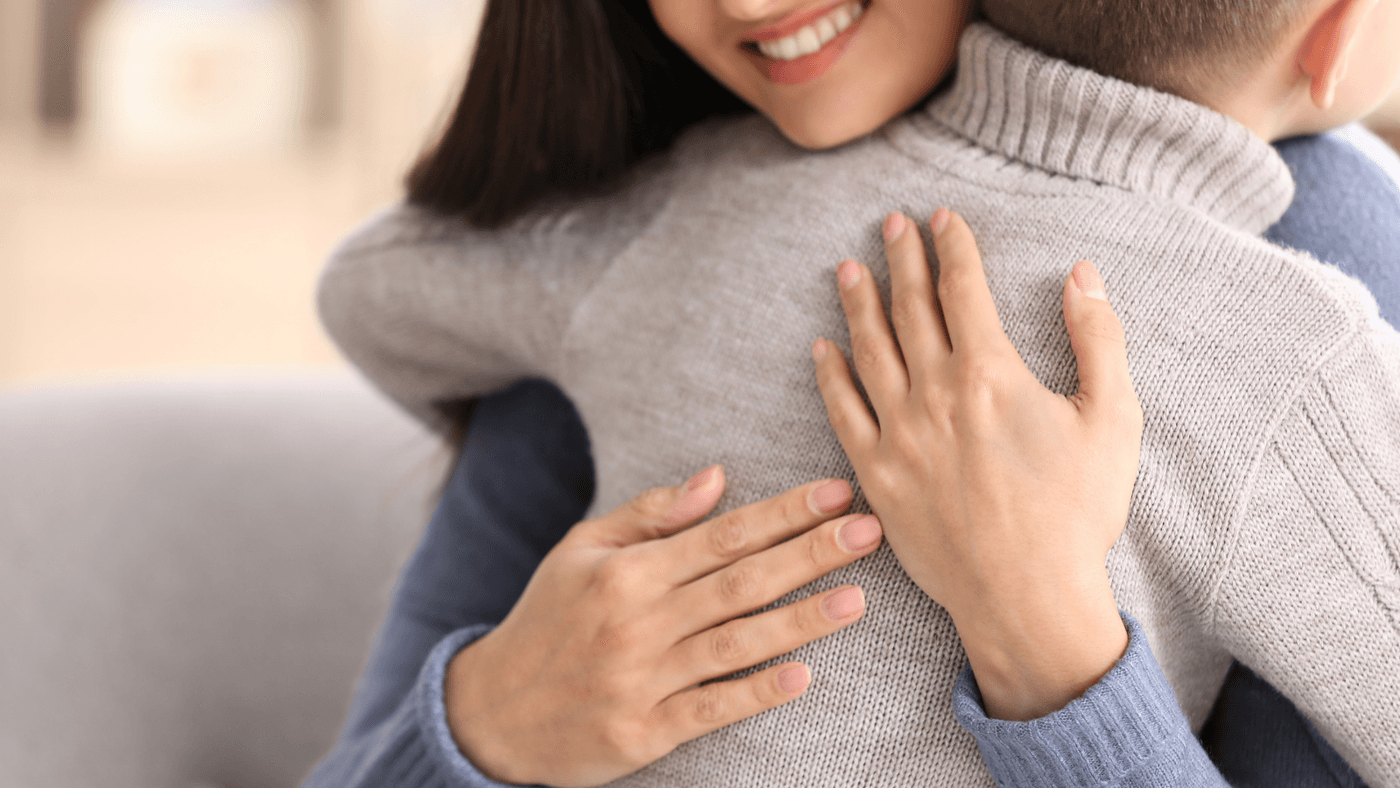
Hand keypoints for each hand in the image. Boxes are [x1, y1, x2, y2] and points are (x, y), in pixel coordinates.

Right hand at [444, 466, 882, 786]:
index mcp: (627, 570)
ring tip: (857, 598)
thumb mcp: (581, 550)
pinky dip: (757, 692)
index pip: (723, 533)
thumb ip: (650, 513)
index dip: (785, 513)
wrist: (493, 712)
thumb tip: (719, 476)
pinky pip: (712, 708)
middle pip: (741, 582)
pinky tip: (804, 675)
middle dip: (810, 554)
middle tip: (871, 532)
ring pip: (737, 643)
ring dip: (802, 620)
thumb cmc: (548, 619)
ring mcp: (643, 679)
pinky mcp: (645, 731)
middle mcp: (638, 620)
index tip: (838, 494)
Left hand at [812, 209, 1142, 720]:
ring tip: (848, 268)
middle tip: (890, 224)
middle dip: (899, 257)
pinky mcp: (874, 474)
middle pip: (909, 307)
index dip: (951, 245)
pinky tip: (820, 348)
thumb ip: (1099, 338)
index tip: (941, 217)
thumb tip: (1082, 274)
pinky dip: (829, 375)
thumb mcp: (1113, 419)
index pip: (961, 287)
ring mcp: (897, 433)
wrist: (1026, 596)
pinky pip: (841, 411)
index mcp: (988, 372)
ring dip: (857, 303)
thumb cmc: (1076, 513)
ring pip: (868, 349)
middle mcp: (933, 393)